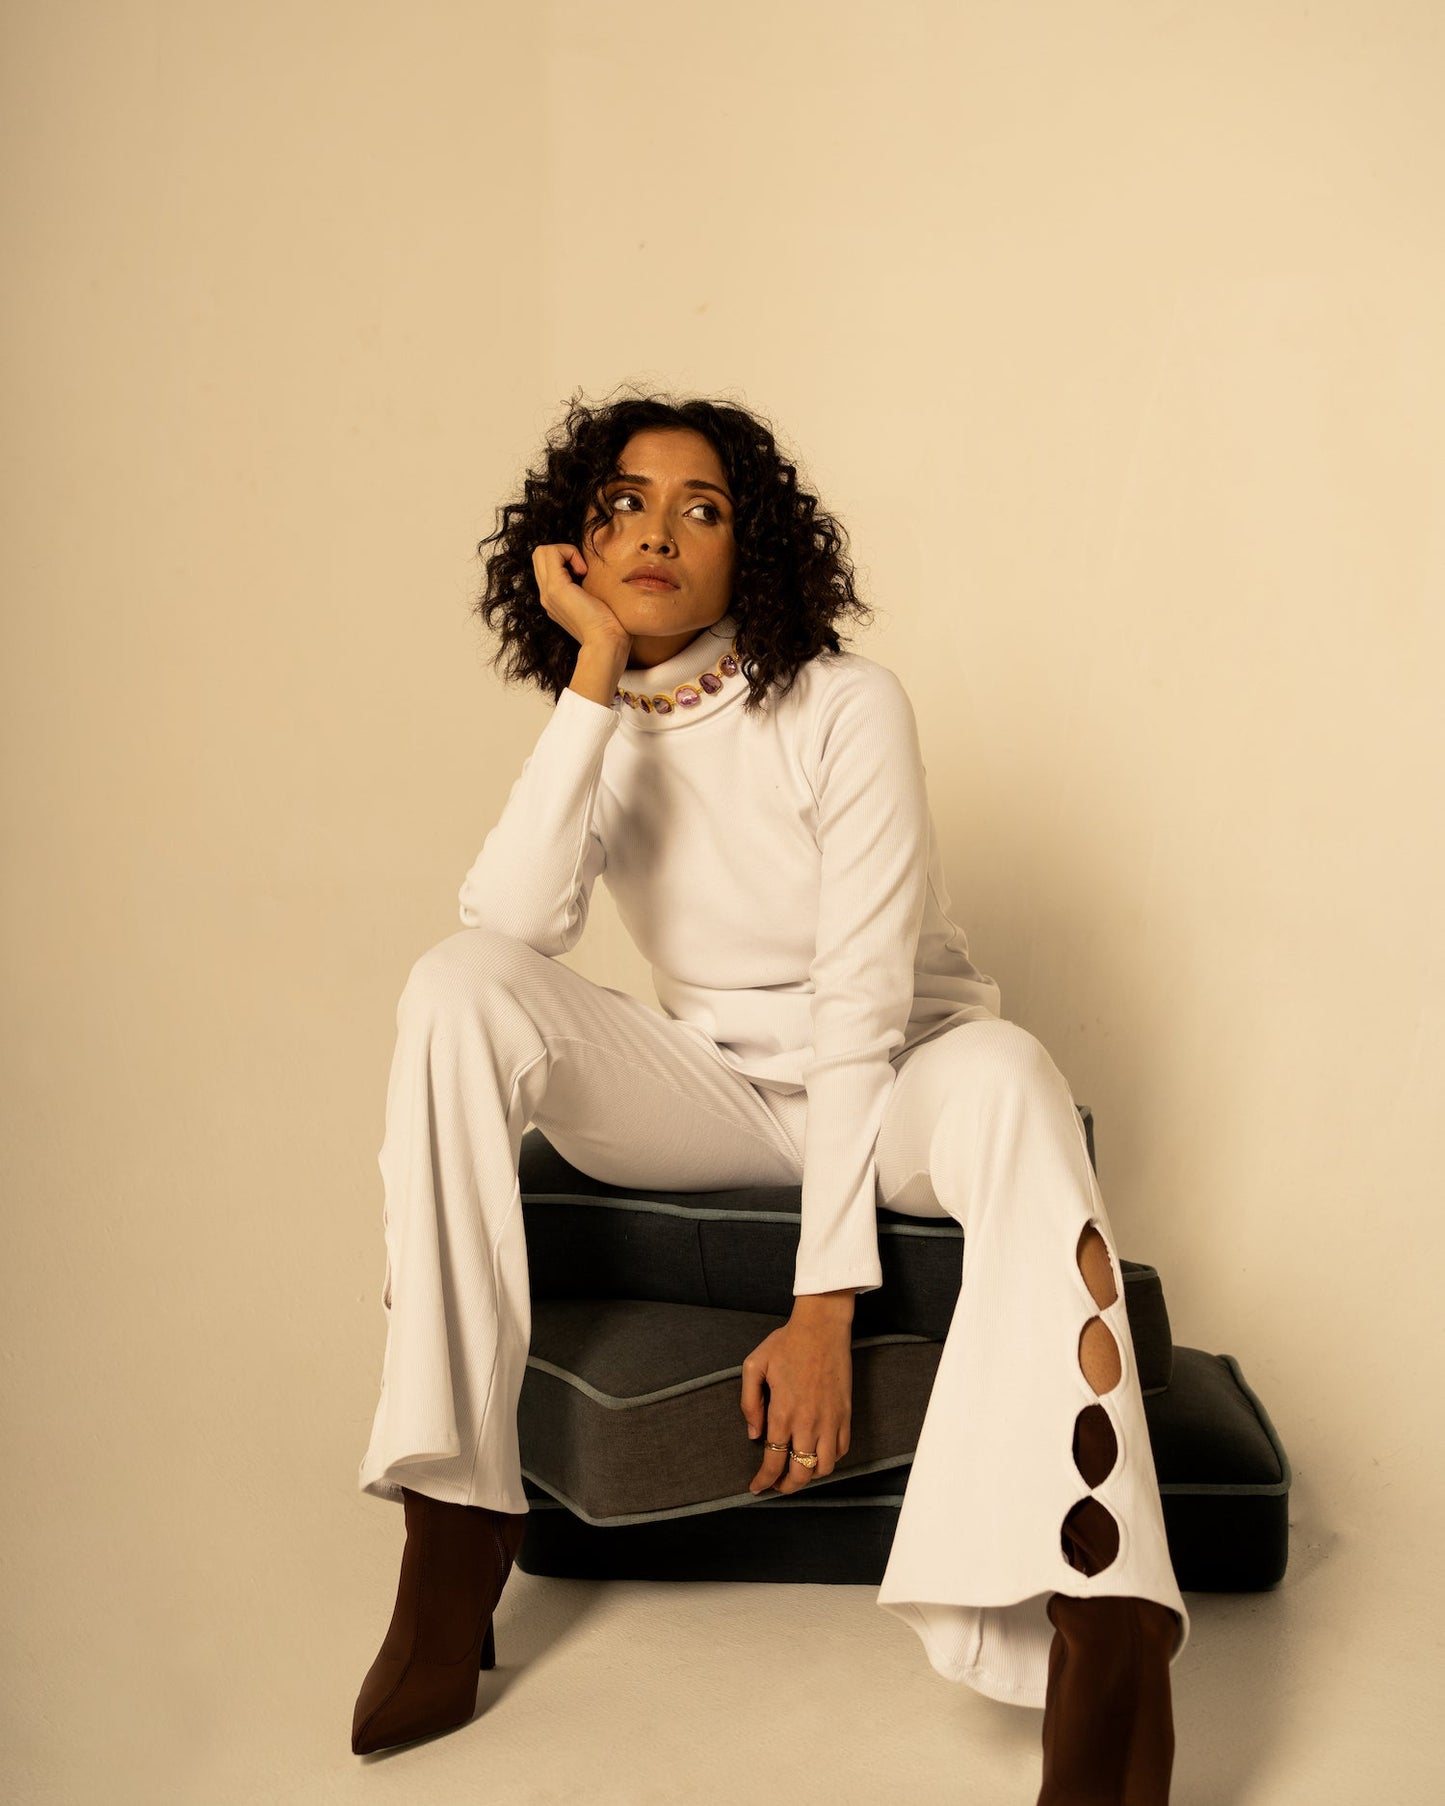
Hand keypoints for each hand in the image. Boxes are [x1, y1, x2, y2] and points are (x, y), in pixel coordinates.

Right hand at [532, 542, 631, 657]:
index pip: (546, 565)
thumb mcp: (594, 603)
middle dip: (563, 552)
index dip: (565, 559)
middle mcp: (546, 595)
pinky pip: (551, 552)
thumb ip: (587, 590)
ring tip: (582, 570)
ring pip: (542, 552)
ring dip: (565, 551)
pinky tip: (583, 571)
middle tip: (583, 569)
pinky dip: (569, 552)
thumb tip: (594, 574)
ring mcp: (548, 592)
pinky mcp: (555, 588)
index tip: (586, 573)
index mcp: (554, 599)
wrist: (606, 643)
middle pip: (540, 556)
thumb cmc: (609, 627)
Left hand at [740, 1296, 853, 1494]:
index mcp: (783, 1412)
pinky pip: (841, 1450)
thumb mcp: (754, 1365)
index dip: (764, 1480)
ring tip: (797, 1472)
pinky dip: (829, 1460)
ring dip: (809, 1477)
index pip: (773, 1460)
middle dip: (786, 1487)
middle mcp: (808, 1422)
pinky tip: (817, 1454)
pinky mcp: (846, 1414)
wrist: (822, 1327)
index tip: (756, 1488)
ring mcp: (830, 1420)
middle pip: (800, 1474)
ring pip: (823, 1468)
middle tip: (776, 1485)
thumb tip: (754, 1434)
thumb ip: (749, 1403)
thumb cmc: (786, 1343)